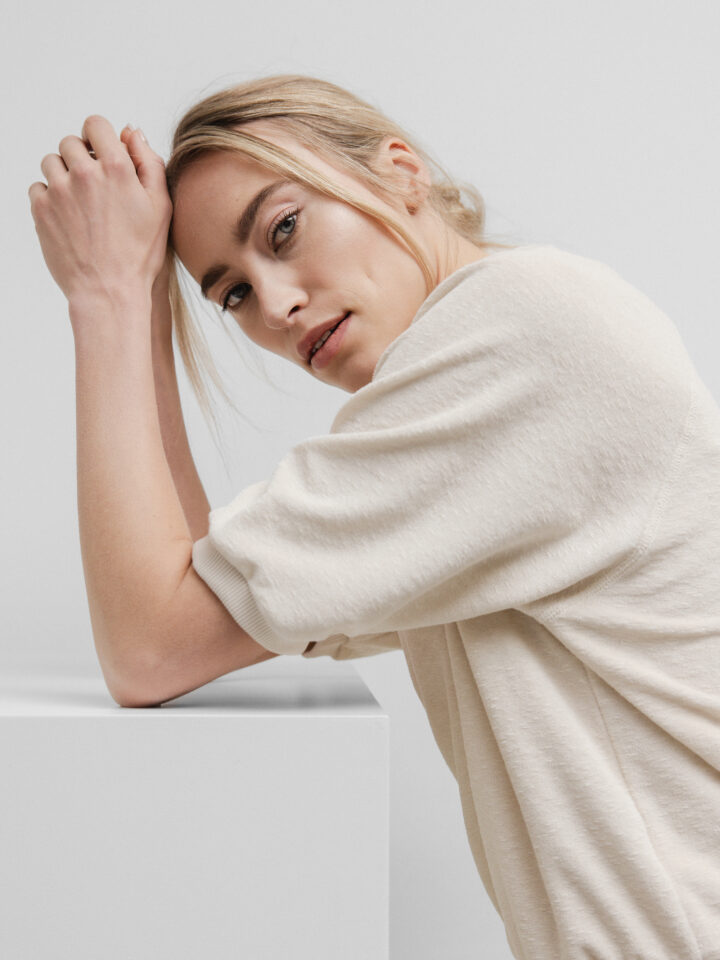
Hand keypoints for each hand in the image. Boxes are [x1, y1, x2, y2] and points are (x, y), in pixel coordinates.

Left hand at [28, 115, 172, 313]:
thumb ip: (149, 162)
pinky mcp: (41, 209)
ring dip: (63, 174)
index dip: (100, 136)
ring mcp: (59, 190)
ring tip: (79, 201)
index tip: (102, 154)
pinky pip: (37, 187)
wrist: (109, 291)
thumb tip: (131, 132)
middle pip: (70, 142)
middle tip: (94, 185)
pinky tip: (67, 216)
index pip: (95, 124)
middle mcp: (84, 173)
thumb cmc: (140, 253)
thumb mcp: (161, 206)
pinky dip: (49, 196)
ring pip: (51, 162)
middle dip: (81, 158)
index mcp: (116, 168)